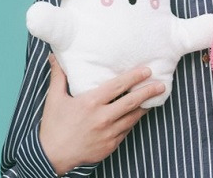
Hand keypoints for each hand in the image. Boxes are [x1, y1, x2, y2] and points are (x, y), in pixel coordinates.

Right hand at [40, 54, 165, 174]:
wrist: (52, 157)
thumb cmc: (54, 125)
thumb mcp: (55, 98)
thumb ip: (59, 76)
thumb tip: (54, 56)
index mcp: (91, 102)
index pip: (118, 86)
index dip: (134, 77)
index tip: (147, 70)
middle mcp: (103, 117)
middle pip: (132, 101)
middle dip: (148, 92)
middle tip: (161, 85)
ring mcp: (108, 133)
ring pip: (133, 117)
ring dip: (144, 108)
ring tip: (155, 99)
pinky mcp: (110, 146)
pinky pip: (126, 131)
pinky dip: (132, 122)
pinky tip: (137, 116)